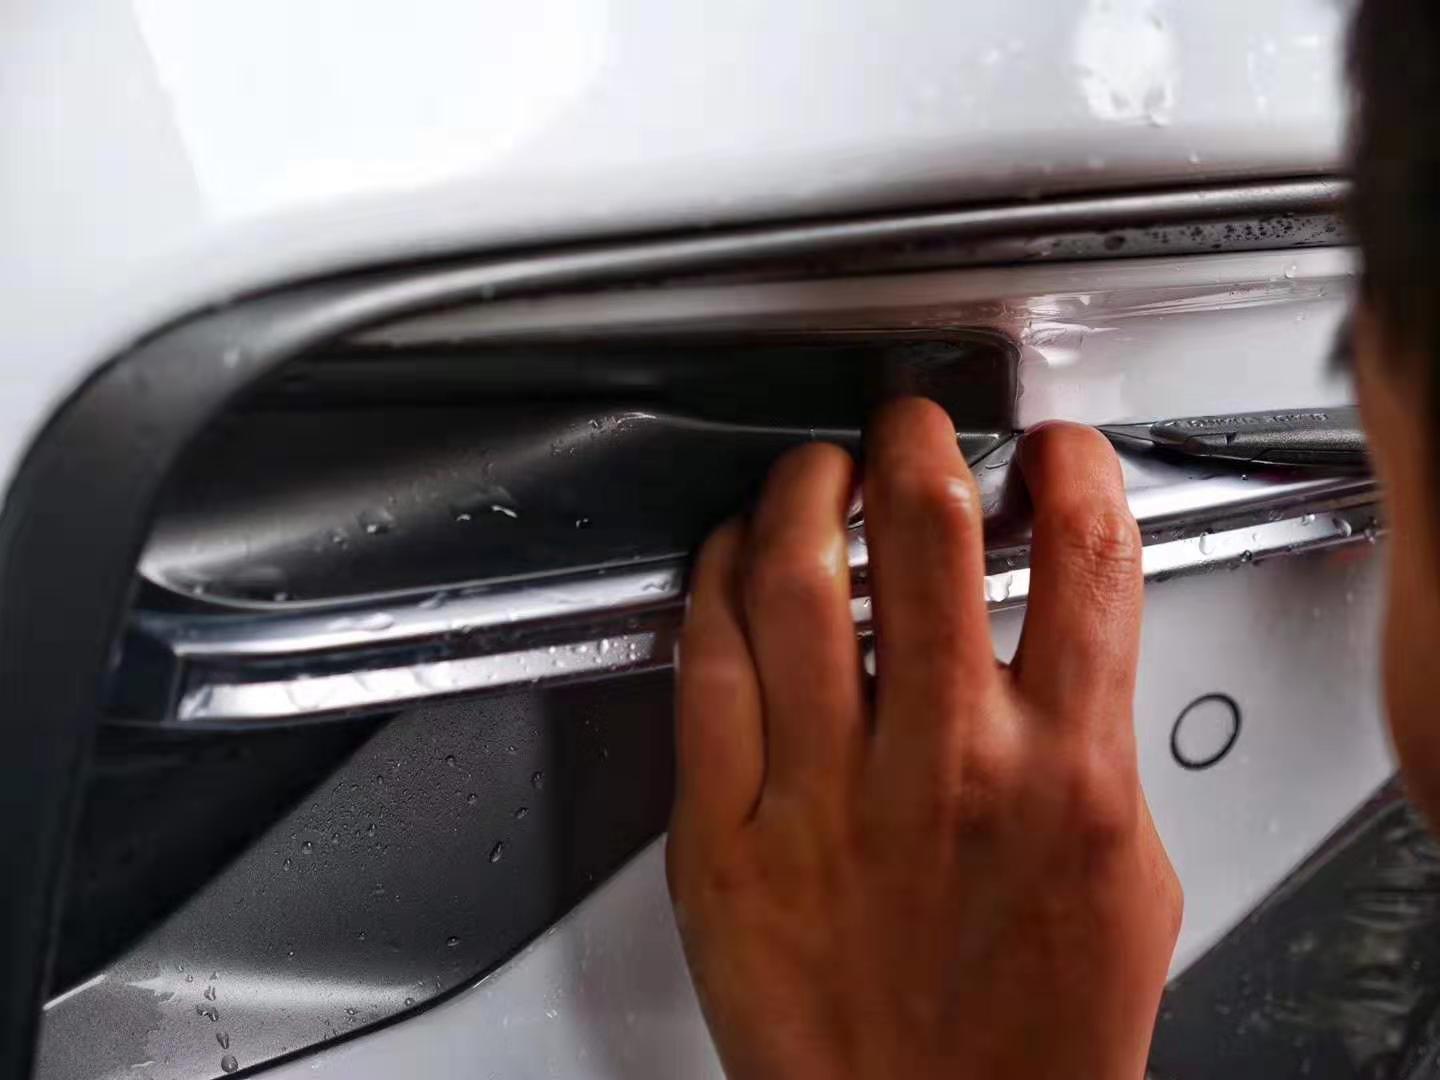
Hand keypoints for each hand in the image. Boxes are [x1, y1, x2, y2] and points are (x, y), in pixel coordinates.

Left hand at [667, 398, 1180, 1079]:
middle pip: (925, 527)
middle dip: (915, 439)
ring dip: (805, 490)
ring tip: (814, 475)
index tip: (1049, 454)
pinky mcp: (726, 835)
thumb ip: (1101, 741)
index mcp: (1066, 770)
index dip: (1070, 465)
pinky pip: (707, 667)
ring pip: (799, 578)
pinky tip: (731, 562)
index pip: (1085, 552)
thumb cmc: (1032, 1035)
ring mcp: (826, 796)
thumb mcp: (1128, 876)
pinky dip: (716, 583)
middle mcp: (947, 767)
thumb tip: (1072, 640)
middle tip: (906, 429)